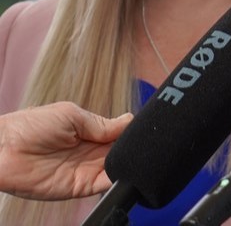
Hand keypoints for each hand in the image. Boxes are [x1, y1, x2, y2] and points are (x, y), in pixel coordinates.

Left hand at [0, 102, 131, 199]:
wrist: (2, 150)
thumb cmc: (28, 126)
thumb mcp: (70, 115)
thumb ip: (100, 123)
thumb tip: (129, 120)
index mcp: (89, 132)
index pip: (118, 132)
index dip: (131, 131)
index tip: (145, 128)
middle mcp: (89, 152)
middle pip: (120, 151)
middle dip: (133, 147)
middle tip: (144, 142)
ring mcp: (84, 170)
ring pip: (116, 168)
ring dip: (128, 163)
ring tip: (136, 154)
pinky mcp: (78, 187)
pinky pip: (104, 185)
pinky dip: (117, 179)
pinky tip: (124, 168)